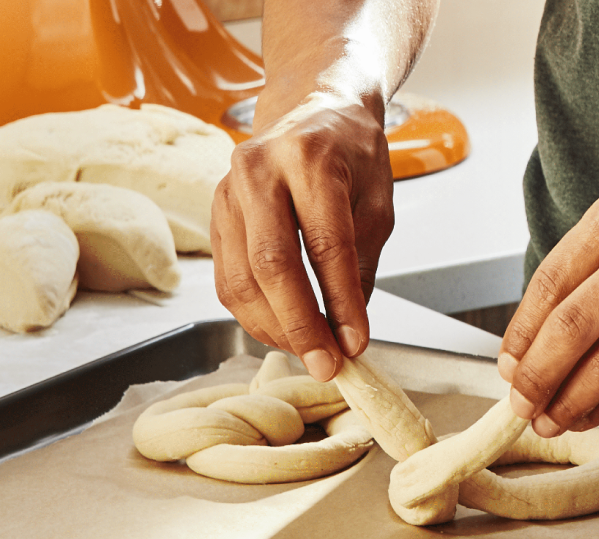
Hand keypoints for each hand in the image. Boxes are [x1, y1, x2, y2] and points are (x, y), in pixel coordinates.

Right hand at [211, 93, 393, 380]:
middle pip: (272, 265)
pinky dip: (255, 314)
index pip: (327, 244)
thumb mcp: (376, 203)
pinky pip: (228, 278)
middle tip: (326, 364)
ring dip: (274, 327)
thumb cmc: (352, 155)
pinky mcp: (216, 214)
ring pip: (241, 279)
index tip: (356, 343)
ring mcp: (228, 191)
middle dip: (300, 326)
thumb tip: (346, 330)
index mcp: (311, 159)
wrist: (312, 109)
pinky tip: (282, 328)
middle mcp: (260, 171)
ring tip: (309, 350)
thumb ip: (361, 265)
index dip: (341, 301)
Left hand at [499, 176, 598, 435]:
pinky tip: (588, 414)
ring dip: (570, 400)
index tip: (508, 365)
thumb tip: (533, 340)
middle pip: (571, 327)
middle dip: (537, 375)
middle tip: (519, 403)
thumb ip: (585, 267)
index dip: (520, 332)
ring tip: (548, 420)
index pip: (549, 283)